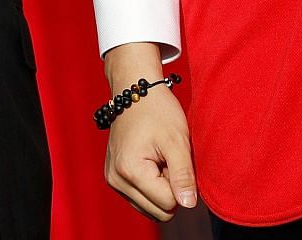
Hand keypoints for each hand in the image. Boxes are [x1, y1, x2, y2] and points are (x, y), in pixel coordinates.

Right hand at [101, 43, 197, 221]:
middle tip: (168, 159)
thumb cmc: (158, 111)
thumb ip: (183, 175)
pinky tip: (151, 162)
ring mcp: (112, 181)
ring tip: (159, 159)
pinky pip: (140, 199)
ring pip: (150, 208)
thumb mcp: (177, 140)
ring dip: (160, 188)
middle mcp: (116, 180)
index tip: (174, 157)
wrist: (136, 90)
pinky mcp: (114, 178)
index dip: (179, 183)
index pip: (168, 204)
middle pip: (158, 211)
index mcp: (130, 171)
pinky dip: (151, 185)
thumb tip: (189, 205)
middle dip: (170, 189)